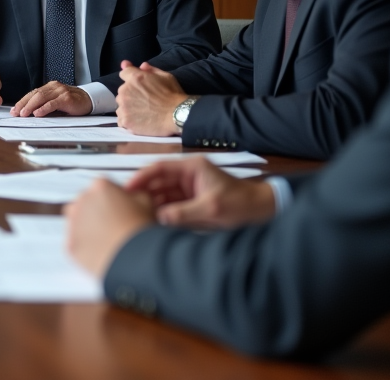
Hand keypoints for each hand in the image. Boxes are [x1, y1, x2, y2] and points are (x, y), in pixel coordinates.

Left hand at [13, 81, 92, 116]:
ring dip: (30, 106)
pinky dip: (44, 108)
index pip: (32, 93)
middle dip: (24, 104)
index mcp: (49, 87)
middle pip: (35, 95)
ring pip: (41, 98)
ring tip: (24, 114)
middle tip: (16, 113)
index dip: (22, 101)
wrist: (89, 100)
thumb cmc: (71, 102)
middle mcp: (54, 87)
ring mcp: (60, 91)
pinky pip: (52, 103)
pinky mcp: (67, 98)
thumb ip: (44, 105)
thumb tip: (28, 113)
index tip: (14, 110)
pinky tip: (38, 113)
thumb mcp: (56, 102)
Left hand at [65, 178, 154, 276]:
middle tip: (114, 226)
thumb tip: (131, 197)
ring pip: (78, 222)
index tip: (121, 210)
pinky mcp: (71, 244)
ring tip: (107, 240)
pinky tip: (101, 251)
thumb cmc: (141, 229)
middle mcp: (82, 201)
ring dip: (88, 227)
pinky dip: (86, 246)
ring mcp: (74, 223)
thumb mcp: (147, 202)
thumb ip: (135, 194)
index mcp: (100, 186)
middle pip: (87, 203)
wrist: (135, 257)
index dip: (114, 200)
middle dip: (98, 212)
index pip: (103, 188)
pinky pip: (76, 242)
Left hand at [115, 61, 187, 135]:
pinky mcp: (125, 120)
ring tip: (142, 113)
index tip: (136, 84)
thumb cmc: (173, 95)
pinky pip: (121, 119)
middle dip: (131, 94)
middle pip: (122, 91)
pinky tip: (138, 121)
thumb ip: (151, 70)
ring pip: (121, 105)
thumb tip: (141, 65)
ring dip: (128, 108)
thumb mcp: (165, 77)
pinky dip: (128, 120)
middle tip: (144, 101)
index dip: (130, 78)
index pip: (124, 73)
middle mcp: (125, 91)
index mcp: (134, 78)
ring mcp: (123, 107)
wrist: (176, 115)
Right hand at [126, 157, 276, 228]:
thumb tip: (159, 219)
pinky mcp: (191, 202)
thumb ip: (184, 213)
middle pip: (157, 182)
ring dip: (151, 205)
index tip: (126, 188)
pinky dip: (161, 213)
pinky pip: (170, 206)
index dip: (140, 177)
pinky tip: (152, 222)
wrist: (263, 211)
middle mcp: (187, 176)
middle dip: (143, 193)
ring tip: (137, 216)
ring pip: (162, 195)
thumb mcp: (211, 209)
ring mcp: (188, 189)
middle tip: (127, 206)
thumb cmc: (241, 204)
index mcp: (192, 168)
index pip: (159, 168)